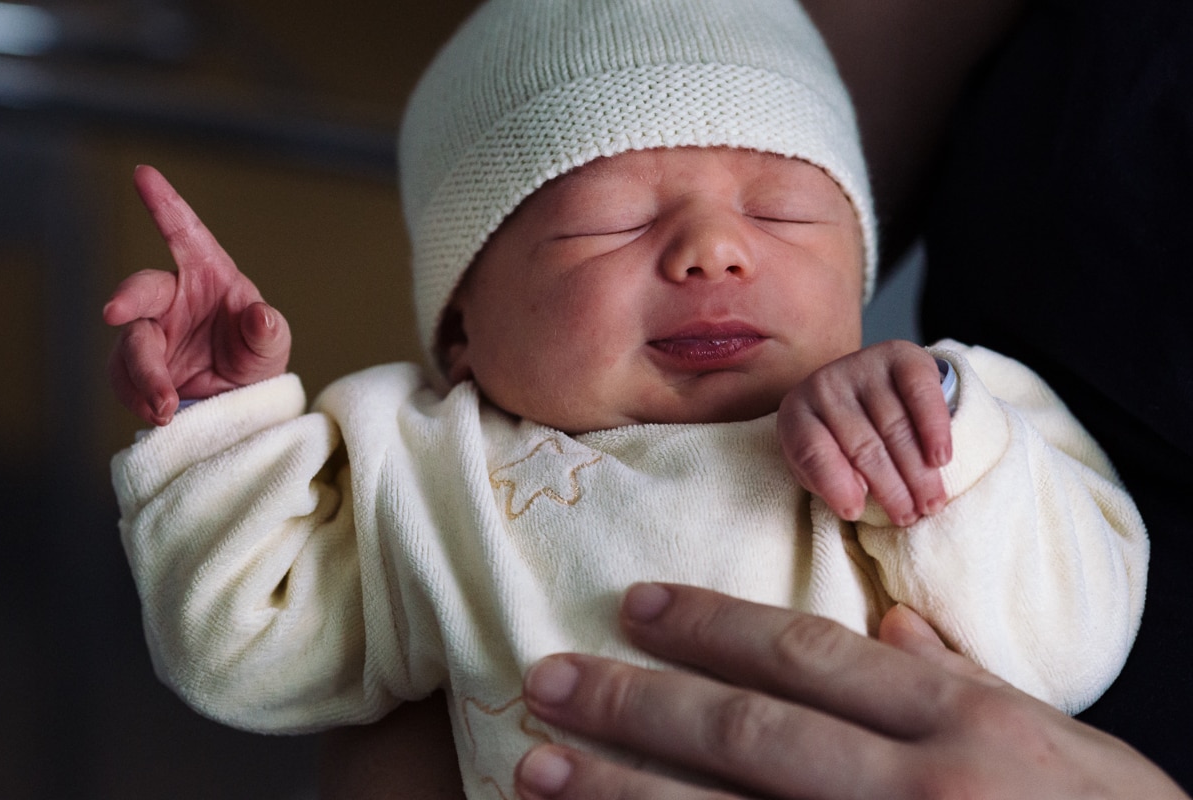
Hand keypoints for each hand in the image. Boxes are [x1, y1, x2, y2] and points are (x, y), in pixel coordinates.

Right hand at [104, 166, 290, 425]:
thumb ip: (267, 331)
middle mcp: (173, 298)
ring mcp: (151, 331)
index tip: (144, 173)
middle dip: (126, 298)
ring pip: (131, 344)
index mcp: (208, 276)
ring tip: (166, 406)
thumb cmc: (255, 357)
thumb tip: (262, 316)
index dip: (165, 204)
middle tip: (116, 314)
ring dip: (144, 375)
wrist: (240, 404)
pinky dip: (140, 398)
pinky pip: (124, 378)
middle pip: (141, 289)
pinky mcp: (135, 366)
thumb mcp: (271, 345)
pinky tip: (162, 414)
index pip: (185, 234)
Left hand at [516, 584, 1187, 799]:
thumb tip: (887, 628)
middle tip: (547, 678)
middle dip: (633, 702)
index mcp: (962, 725)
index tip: (637, 604)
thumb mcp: (1060, 740)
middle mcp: (915, 791)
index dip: (710, 624)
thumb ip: (962, 681)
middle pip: (743, 731)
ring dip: (617, 792)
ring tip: (535, 767)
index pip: (806, 656)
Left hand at [778, 339, 951, 525]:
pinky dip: (933, 427)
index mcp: (797, 414)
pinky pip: (920, 392)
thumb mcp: (820, 462)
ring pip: (895, 426)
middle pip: (861, 445)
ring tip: (931, 502)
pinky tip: (941, 457)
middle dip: (890, 487)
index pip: (811, 451)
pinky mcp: (899, 355)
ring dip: (917, 471)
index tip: (855, 512)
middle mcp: (824, 384)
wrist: (865, 385)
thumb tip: (856, 501)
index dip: (833, 484)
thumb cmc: (840, 437)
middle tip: (910, 517)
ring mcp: (862, 365)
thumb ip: (828, 481)